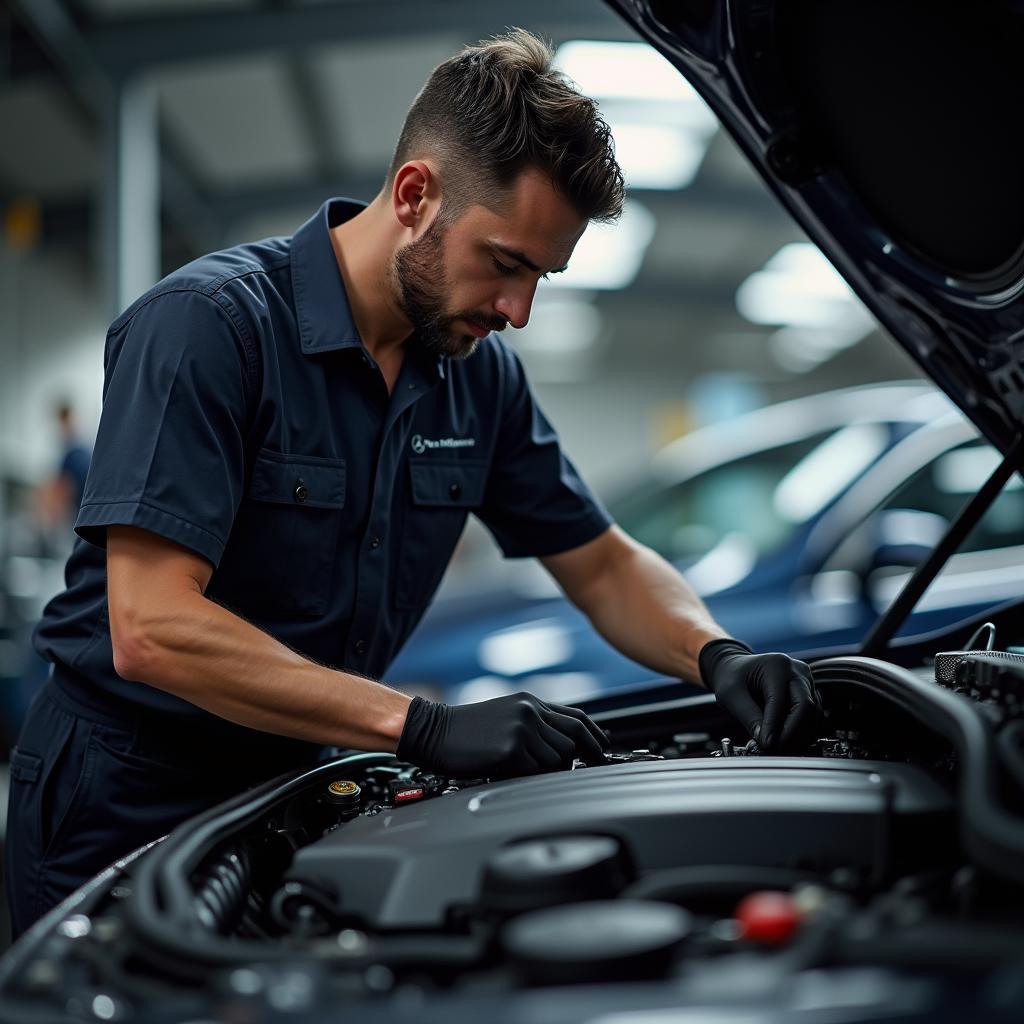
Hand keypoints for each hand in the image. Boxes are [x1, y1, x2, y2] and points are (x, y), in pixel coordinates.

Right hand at [397, 692, 609, 777]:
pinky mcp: (510, 749)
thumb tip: (565, 746)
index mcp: (530, 702)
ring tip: (529, 771)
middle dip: (586, 756)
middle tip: (592, 768)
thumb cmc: (466, 730)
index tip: (604, 749)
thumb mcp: (506, 715)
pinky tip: (512, 773)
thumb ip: (535, 724)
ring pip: (558, 759)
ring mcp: (521, 729)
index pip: (577, 717)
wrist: (433, 731)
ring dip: (550, 771)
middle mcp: (530, 711)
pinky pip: (537, 772)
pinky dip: (529, 778)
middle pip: (574, 738)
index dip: (596, 735)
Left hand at [699, 639, 820, 751]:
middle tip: (775, 749)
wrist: (737, 667)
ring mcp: (806, 680)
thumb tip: (766, 741)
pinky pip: (814, 715)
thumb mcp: (731, 695)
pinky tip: (787, 740)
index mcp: (776, 665)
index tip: (767, 745)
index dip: (774, 727)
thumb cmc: (732, 677)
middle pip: (806, 706)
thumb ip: (749, 717)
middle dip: (792, 733)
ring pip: (814, 714)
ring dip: (799, 734)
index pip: (780, 701)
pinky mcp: (809, 692)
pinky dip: (803, 731)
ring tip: (779, 746)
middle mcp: (796, 670)